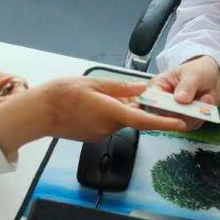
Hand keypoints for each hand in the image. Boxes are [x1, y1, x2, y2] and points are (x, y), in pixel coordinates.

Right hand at [0, 77, 189, 156]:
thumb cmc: (62, 94)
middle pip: (132, 118)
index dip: (165, 122)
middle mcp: (108, 127)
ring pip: (119, 120)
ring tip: (101, 94)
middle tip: (137, 92)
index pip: (144, 119)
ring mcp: (99, 134)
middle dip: (137, 107)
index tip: (180, 123)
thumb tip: (142, 89)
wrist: (39, 112)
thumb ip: (120, 88)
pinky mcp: (92, 136)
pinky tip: (93, 104)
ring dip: (120, 109)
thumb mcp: (94, 84)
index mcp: (111, 112)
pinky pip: (107, 124)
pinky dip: (108, 115)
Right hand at [149, 56, 219, 129]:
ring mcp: (174, 114)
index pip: (152, 98)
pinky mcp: (186, 121)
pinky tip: (207, 101)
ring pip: (179, 123)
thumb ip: (187, 85)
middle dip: (181, 113)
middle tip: (194, 105)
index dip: (159, 104)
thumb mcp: (193, 74)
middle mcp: (163, 103)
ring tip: (206, 98)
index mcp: (158, 87)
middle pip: (163, 115)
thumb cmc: (196, 72)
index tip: (174, 103)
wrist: (210, 78)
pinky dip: (202, 116)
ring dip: (195, 114)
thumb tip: (180, 98)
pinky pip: (192, 124)